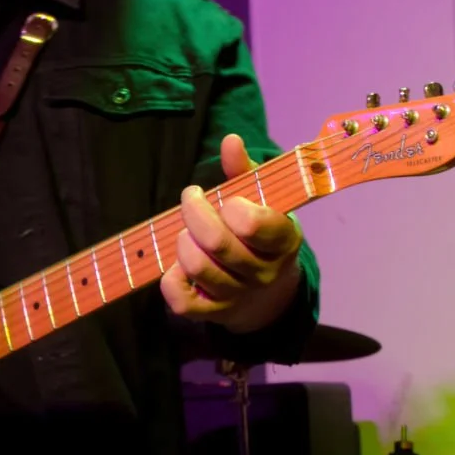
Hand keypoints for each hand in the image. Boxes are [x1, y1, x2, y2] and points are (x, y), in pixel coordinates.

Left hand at [162, 134, 302, 334]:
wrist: (268, 294)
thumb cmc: (261, 234)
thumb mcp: (263, 201)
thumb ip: (245, 171)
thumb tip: (229, 141)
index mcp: (283, 240)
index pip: (254, 224)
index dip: (230, 206)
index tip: (224, 198)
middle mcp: (264, 272)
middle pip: (217, 243)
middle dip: (194, 213)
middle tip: (191, 199)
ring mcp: (238, 296)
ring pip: (198, 267)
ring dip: (183, 242)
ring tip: (187, 233)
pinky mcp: (214, 314)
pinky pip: (182, 303)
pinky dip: (172, 280)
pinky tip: (178, 266)